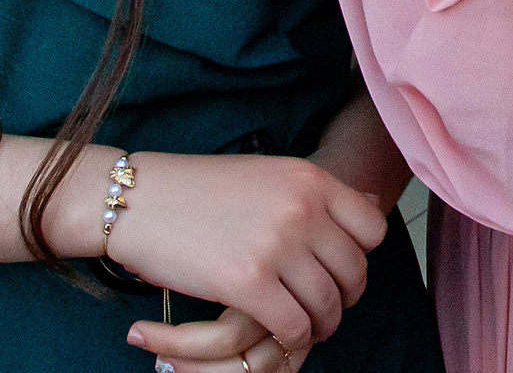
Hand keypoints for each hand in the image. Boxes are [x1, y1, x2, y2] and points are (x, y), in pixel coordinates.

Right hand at [99, 153, 388, 361]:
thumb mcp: (269, 174)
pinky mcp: (248, 282)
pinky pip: (293, 324)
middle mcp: (302, 208)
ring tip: (306, 328)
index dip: (362, 257)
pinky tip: (279, 334)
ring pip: (326, 304)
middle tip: (326, 308)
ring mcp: (277, 245)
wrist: (140, 200)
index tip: (342, 270)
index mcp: (311, 179)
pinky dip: (293, 336)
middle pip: (354, 271)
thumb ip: (316, 193)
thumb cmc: (202, 189)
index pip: (372, 228)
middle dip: (345, 297)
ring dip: (321, 324)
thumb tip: (372, 203)